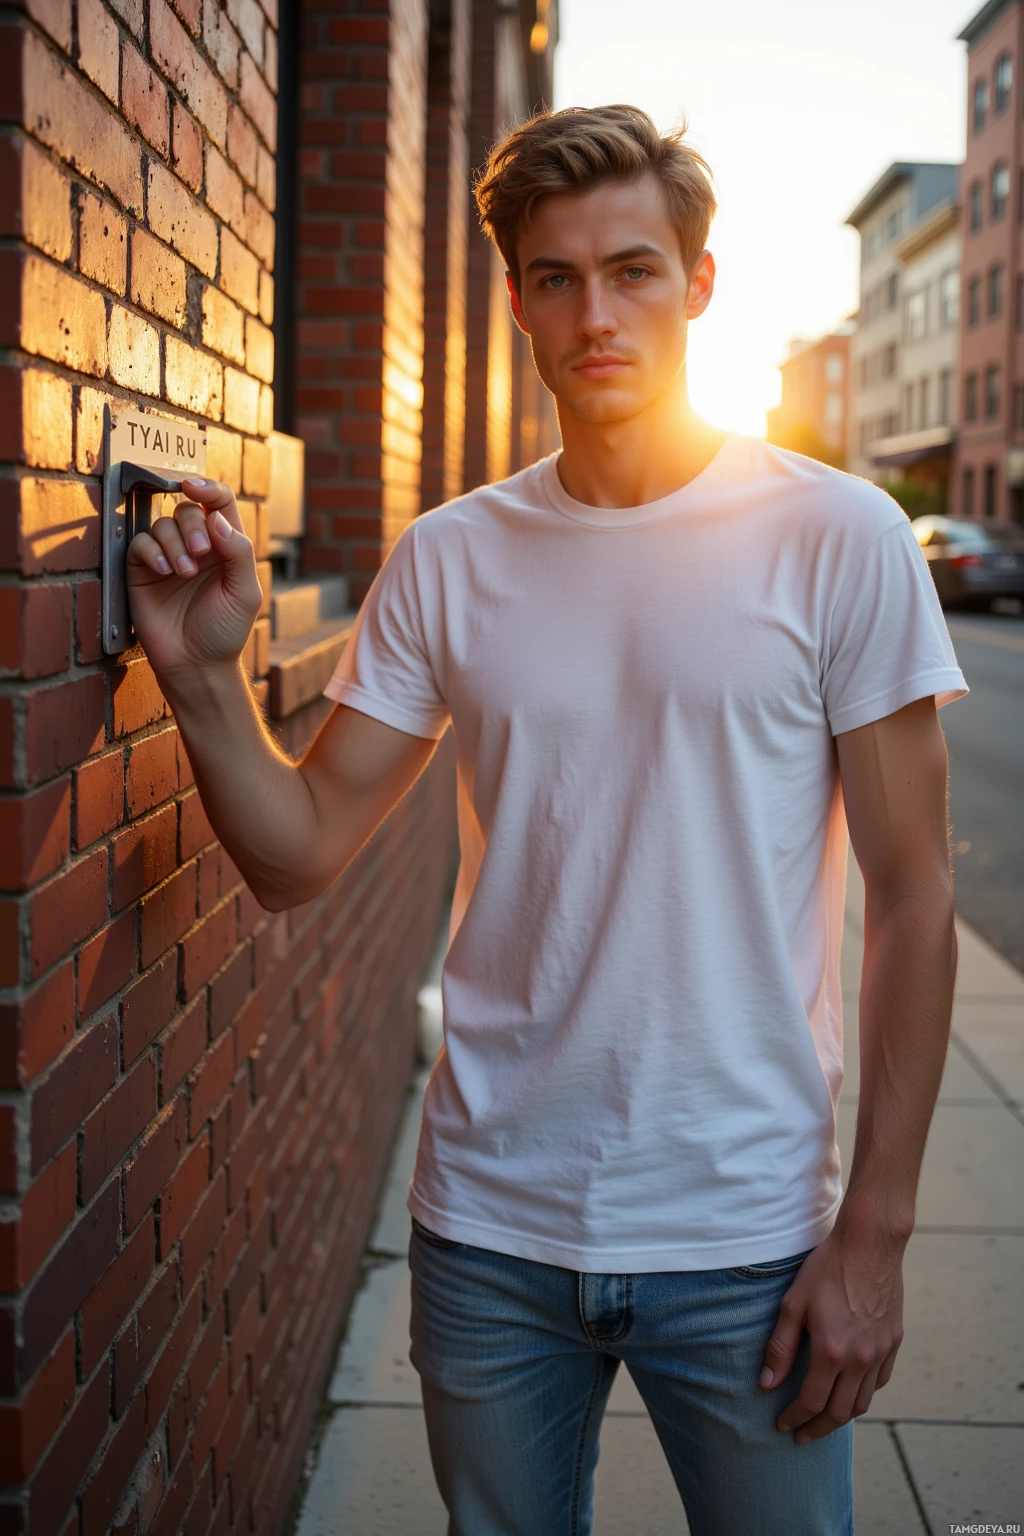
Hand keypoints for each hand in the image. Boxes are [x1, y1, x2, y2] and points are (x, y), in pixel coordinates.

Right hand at [126, 478, 263, 680]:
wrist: (196, 664)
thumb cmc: (225, 631)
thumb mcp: (245, 592)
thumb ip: (238, 551)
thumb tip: (215, 517)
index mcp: (226, 546)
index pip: (218, 502)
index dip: (208, 488)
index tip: (195, 488)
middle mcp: (197, 547)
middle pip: (188, 509)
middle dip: (192, 526)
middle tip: (200, 555)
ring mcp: (169, 557)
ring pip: (163, 524)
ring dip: (174, 544)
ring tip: (183, 574)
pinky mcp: (143, 571)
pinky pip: (140, 544)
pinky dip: (151, 552)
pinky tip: (164, 573)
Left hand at [759, 1223, 905, 1442]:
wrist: (869, 1244)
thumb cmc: (827, 1268)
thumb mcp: (793, 1304)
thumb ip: (780, 1347)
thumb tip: (767, 1384)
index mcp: (831, 1352)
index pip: (811, 1402)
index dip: (794, 1418)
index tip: (782, 1425)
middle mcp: (860, 1359)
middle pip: (840, 1413)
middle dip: (818, 1428)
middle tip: (802, 1434)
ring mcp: (881, 1352)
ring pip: (863, 1402)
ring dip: (842, 1416)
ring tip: (824, 1418)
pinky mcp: (894, 1342)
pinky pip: (881, 1381)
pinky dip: (865, 1393)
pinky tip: (852, 1391)